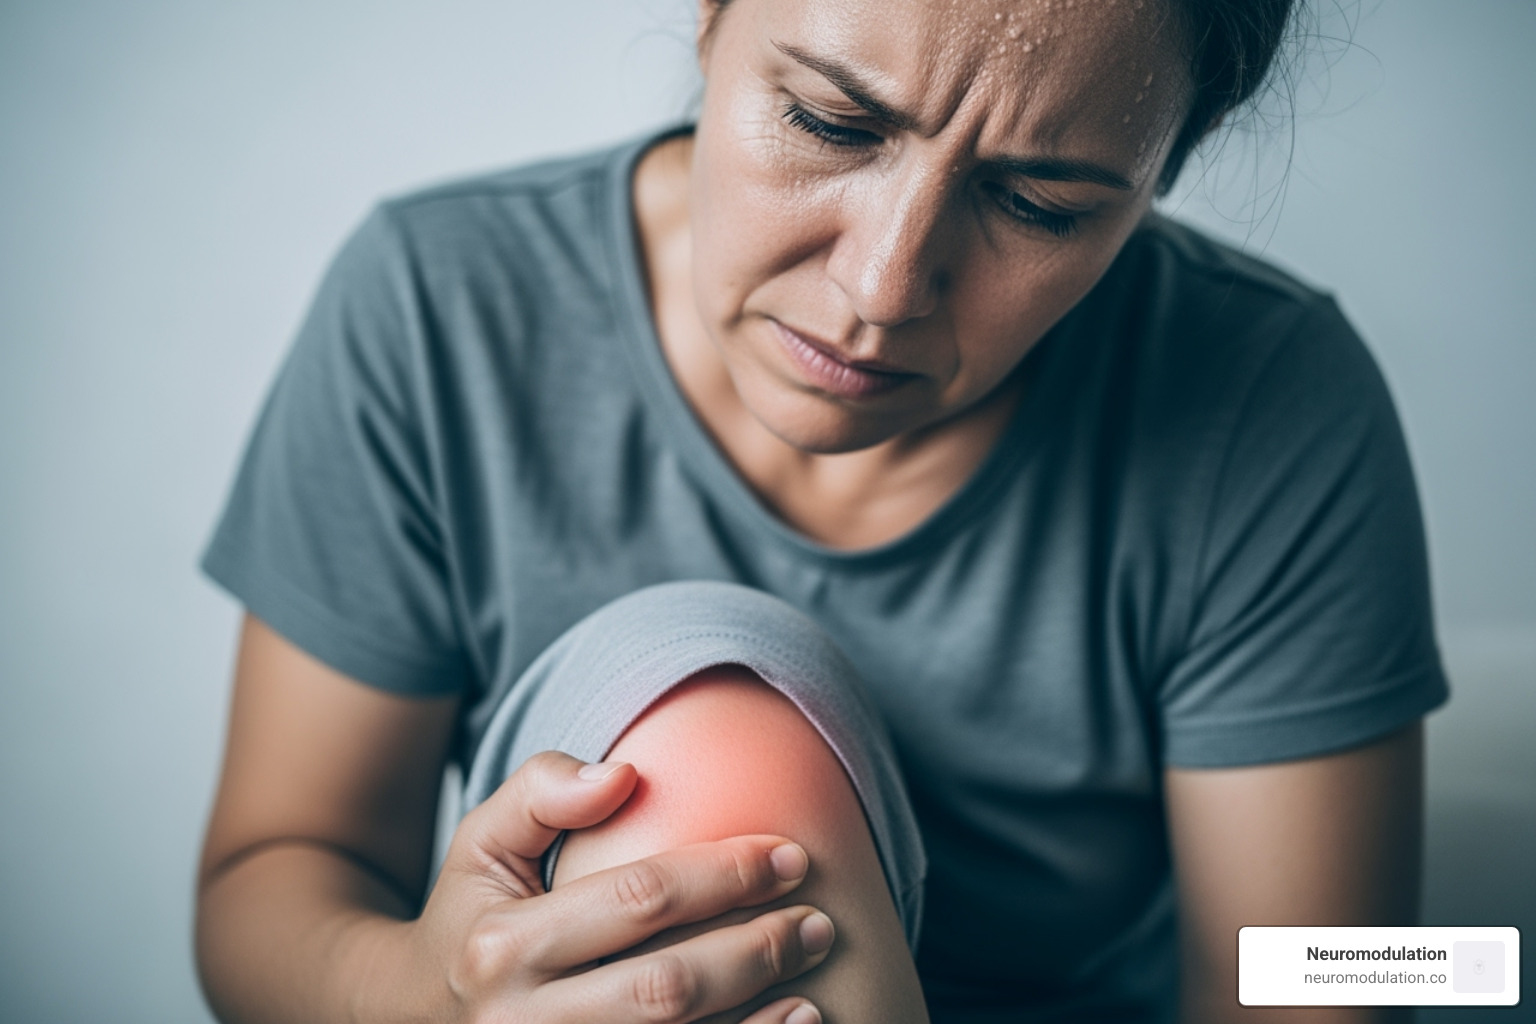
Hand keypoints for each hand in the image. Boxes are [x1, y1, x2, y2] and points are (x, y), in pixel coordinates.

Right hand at [403, 750, 833, 1022]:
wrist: (410, 1016)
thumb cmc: (472, 914)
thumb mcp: (481, 840)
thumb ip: (542, 790)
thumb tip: (624, 774)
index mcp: (501, 947)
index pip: (638, 900)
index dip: (724, 874)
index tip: (788, 854)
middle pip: (666, 988)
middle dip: (756, 949)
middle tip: (817, 920)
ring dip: (761, 1017)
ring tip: (813, 972)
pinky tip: (790, 1023)